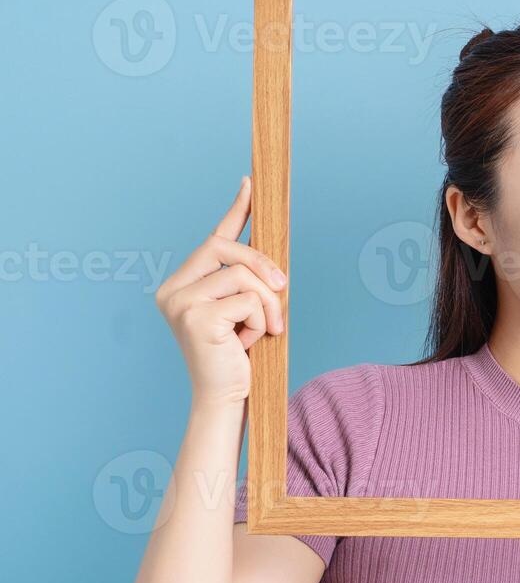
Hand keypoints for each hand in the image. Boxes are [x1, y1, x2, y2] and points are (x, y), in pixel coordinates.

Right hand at [154, 176, 286, 407]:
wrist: (227, 398)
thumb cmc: (239, 356)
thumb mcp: (247, 309)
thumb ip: (249, 281)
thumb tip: (270, 253)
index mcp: (182, 284)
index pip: (213, 238)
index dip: (236, 211)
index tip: (251, 184)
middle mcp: (173, 289)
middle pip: (225, 246)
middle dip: (262, 262)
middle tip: (283, 289)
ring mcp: (180, 302)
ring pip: (242, 275)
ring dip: (268, 303)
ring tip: (267, 330)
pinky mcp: (195, 317)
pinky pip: (247, 299)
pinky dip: (261, 319)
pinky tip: (250, 342)